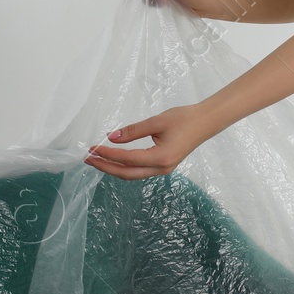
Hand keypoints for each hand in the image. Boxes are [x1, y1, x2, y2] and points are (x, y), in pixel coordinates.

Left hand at [84, 103, 221, 180]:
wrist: (205, 122)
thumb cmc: (184, 119)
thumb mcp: (157, 121)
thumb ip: (133, 131)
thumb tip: (111, 137)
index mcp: (160, 158)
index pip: (127, 159)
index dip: (108, 154)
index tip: (93, 148)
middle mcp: (161, 168)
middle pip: (127, 173)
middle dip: (105, 166)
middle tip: (88, 158)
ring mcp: (163, 169)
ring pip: (132, 174)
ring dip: (113, 168)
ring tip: (97, 159)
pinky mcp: (163, 165)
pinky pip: (139, 171)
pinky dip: (124, 166)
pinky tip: (115, 159)